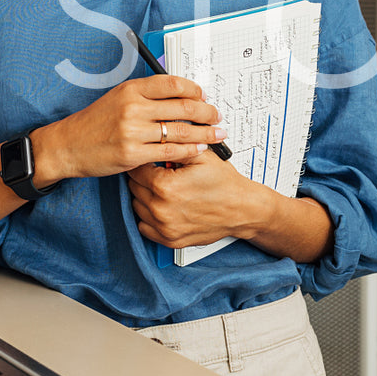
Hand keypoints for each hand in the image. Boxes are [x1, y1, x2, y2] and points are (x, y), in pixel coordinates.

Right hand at [34, 75, 225, 182]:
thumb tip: (180, 96)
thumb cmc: (95, 122)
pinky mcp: (133, 154)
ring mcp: (133, 131)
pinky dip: (189, 151)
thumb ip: (146, 95)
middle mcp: (133, 107)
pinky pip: (170, 152)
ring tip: (217, 136)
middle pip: (183, 107)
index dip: (194, 90)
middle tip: (217, 117)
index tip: (204, 96)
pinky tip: (199, 151)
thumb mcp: (118, 98)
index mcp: (131, 89)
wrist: (68, 145)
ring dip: (204, 134)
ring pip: (180, 131)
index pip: (173, 84)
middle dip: (206, 113)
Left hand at [127, 153, 265, 247]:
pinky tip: (162, 206)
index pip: (136, 169)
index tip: (150, 160)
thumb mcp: (201, 155)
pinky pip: (144, 226)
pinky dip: (149, 216)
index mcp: (165, 186)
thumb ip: (175, 144)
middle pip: (134, 187)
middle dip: (143, 178)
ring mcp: (165, 227)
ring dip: (144, 196)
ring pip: (136, 206)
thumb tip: (156, 136)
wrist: (242, 209)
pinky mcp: (169, 240)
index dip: (143, 161)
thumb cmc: (225, 184)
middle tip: (158, 173)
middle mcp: (161, 209)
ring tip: (162, 189)